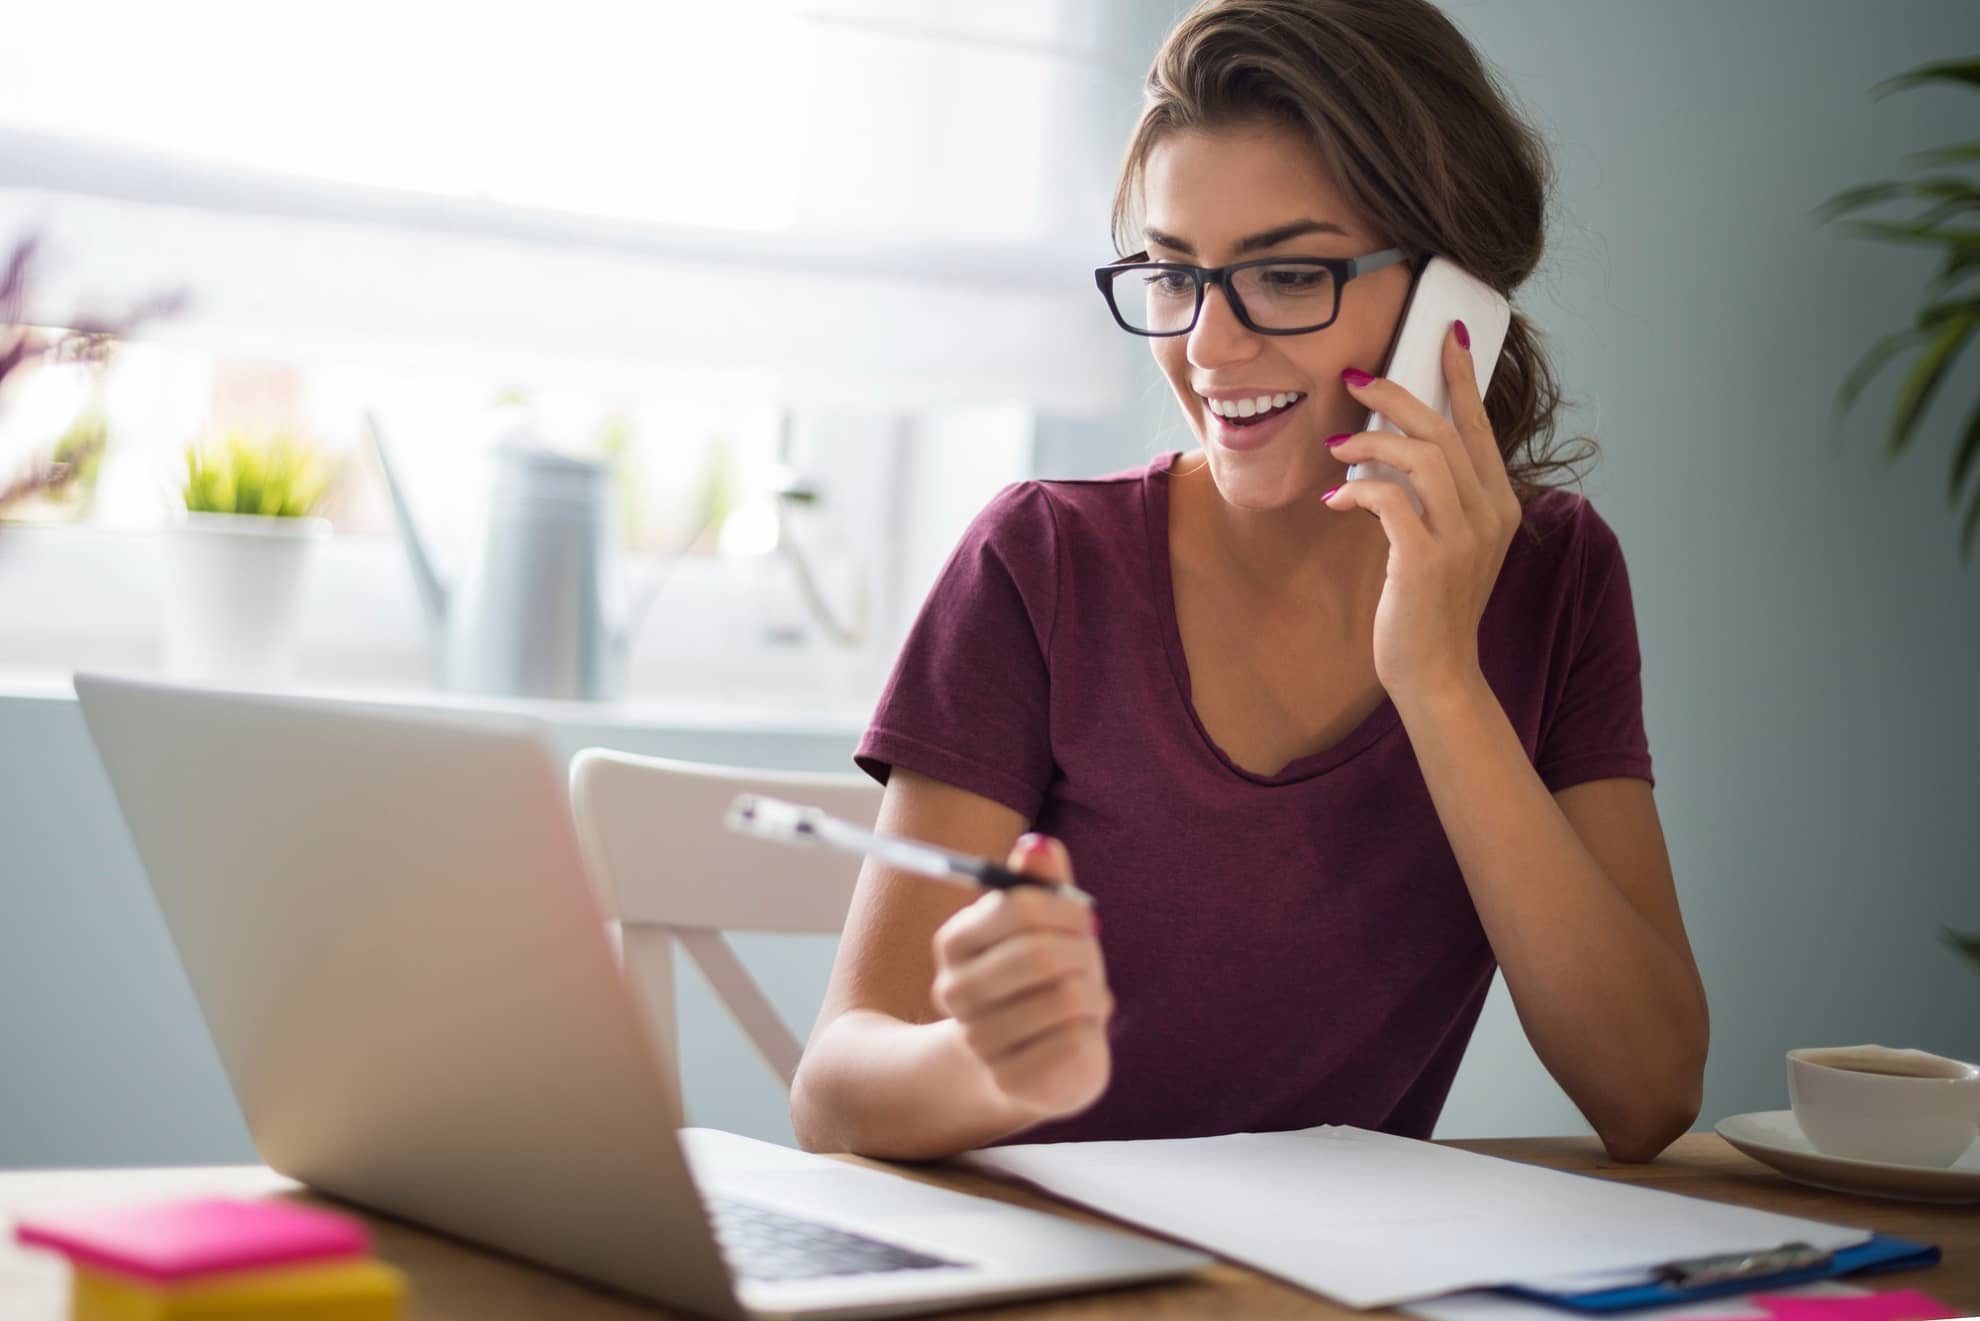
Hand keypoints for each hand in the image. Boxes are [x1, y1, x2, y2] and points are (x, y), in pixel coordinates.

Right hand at [930, 835, 1111, 1123]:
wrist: (1035, 1060)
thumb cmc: (1044, 980)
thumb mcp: (1047, 926)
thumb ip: (1043, 884)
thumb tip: (1038, 847)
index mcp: (955, 942)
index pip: (1017, 906)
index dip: (1066, 908)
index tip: (1084, 919)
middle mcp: (954, 992)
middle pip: (1040, 955)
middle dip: (1083, 953)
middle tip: (1090, 961)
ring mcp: (978, 1041)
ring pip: (1065, 998)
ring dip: (1094, 994)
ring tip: (1087, 1000)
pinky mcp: (1009, 1080)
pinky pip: (1074, 1041)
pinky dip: (1091, 1031)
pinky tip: (1078, 1034)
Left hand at [1323, 320, 1520, 704]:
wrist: (1437, 674)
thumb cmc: (1431, 608)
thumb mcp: (1444, 545)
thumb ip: (1432, 500)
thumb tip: (1390, 452)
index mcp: (1498, 505)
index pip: (1480, 427)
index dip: (1461, 379)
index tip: (1445, 337)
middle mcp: (1490, 515)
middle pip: (1444, 430)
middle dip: (1397, 396)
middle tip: (1355, 380)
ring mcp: (1463, 538)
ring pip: (1422, 456)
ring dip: (1371, 442)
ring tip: (1336, 445)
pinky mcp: (1427, 560)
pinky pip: (1388, 500)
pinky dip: (1358, 489)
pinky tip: (1336, 498)